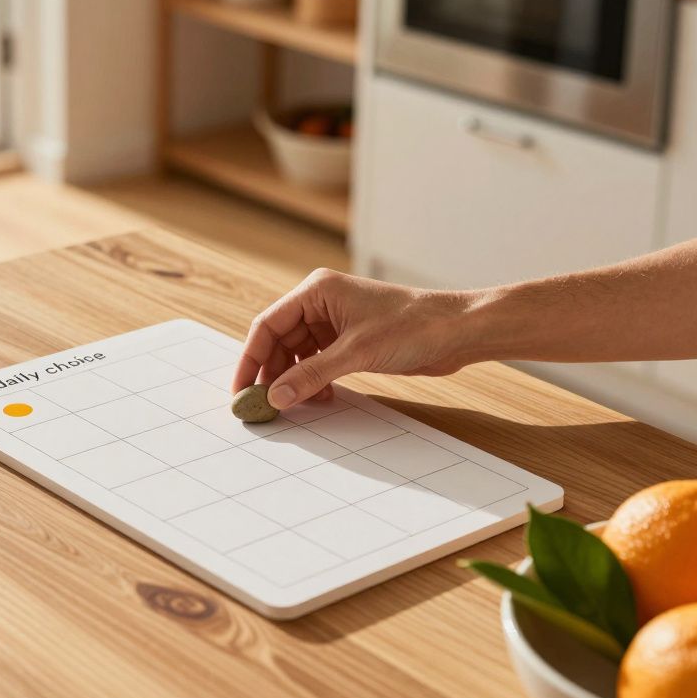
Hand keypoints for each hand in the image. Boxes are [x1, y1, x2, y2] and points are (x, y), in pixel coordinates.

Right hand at [232, 269, 475, 408]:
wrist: (457, 331)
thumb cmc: (412, 325)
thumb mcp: (355, 352)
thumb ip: (311, 375)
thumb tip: (275, 397)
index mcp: (317, 291)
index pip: (268, 325)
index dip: (250, 358)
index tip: (240, 389)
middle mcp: (321, 303)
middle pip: (280, 342)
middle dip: (271, 373)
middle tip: (264, 406)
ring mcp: (336, 322)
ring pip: (298, 355)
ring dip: (294, 381)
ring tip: (295, 405)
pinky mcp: (350, 341)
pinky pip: (318, 362)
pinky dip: (314, 381)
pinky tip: (319, 398)